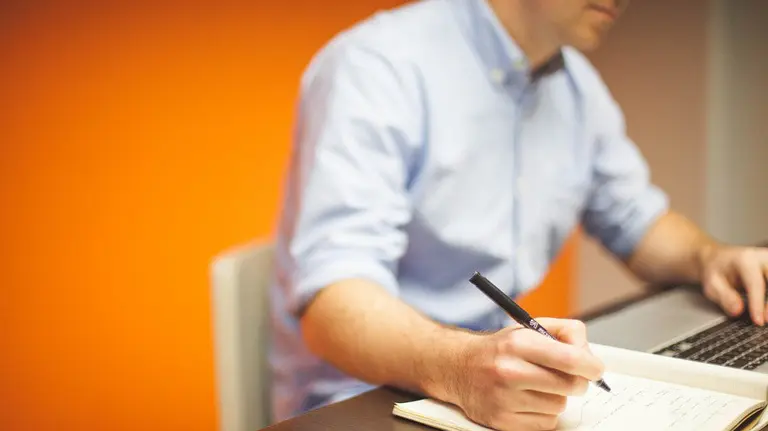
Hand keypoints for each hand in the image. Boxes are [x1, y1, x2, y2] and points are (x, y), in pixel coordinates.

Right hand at [448, 318, 604, 430]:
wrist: (459, 368)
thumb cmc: (500, 349)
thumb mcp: (528, 328)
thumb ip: (565, 332)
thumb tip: (589, 355)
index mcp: (518, 343)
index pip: (570, 359)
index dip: (591, 366)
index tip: (595, 369)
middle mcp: (509, 371)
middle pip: (570, 385)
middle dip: (576, 381)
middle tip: (568, 376)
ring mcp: (504, 399)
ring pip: (559, 405)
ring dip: (556, 397)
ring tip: (537, 386)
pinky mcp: (502, 421)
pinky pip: (546, 423)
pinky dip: (543, 413)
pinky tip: (528, 400)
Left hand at [700, 245, 767, 325]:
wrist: (718, 258)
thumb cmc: (715, 271)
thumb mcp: (711, 284)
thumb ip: (724, 297)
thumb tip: (738, 310)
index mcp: (744, 260)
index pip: (756, 284)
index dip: (758, 304)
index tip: (758, 321)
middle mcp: (761, 258)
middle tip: (765, 319)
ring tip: (766, 316)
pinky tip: (767, 310)